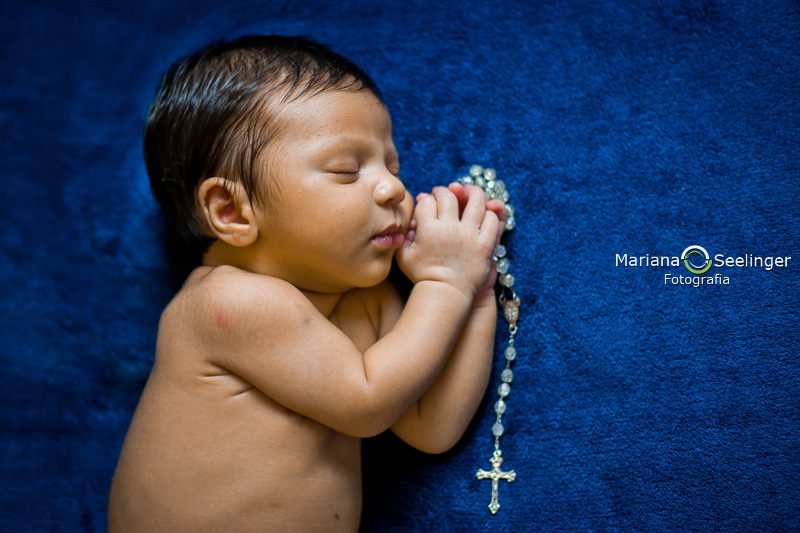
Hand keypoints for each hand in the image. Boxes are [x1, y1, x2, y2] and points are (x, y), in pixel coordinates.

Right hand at [395, 184, 499, 299]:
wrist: (446, 294)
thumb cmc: (423, 276)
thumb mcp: (405, 257)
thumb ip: (404, 237)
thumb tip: (411, 220)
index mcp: (428, 230)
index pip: (428, 202)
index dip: (427, 199)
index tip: (428, 201)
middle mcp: (449, 228)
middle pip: (448, 196)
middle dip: (444, 191)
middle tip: (443, 193)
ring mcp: (470, 235)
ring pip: (476, 201)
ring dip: (472, 192)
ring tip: (468, 190)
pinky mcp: (485, 244)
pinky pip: (491, 220)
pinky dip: (488, 213)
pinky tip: (483, 212)